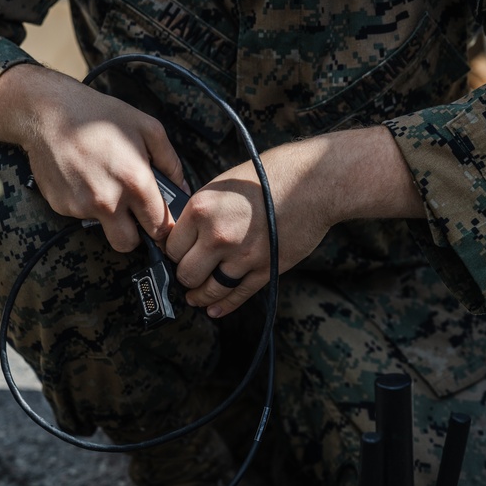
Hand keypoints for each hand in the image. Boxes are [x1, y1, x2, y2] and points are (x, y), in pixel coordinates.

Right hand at [0, 63, 187, 251]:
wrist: (48, 111)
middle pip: (128, 244)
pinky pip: (80, 215)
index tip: (161, 226)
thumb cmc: (101, 115)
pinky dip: (85, 203)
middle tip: (133, 215)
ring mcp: (81, 206)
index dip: (163, 230)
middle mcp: (108, 200)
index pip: (159, 228)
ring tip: (104, 182)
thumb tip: (182, 189)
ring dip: (108, 215)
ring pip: (103, 228)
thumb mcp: (148, 128)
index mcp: (134, 182)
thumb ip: (171, 162)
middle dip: (134, 235)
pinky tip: (83, 177)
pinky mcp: (61, 205)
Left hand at [164, 128, 423, 316]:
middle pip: (186, 273)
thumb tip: (183, 233)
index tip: (178, 254)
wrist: (314, 183)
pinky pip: (236, 295)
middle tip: (189, 272)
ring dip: (200, 296)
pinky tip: (214, 309)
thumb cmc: (270, 175)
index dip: (174, 252)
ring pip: (208, 290)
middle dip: (186, 275)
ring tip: (196, 296)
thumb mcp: (223, 184)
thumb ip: (202, 210)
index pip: (171, 246)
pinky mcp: (264, 270)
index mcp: (202, 209)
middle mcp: (218, 236)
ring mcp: (242, 257)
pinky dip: (223, 306)